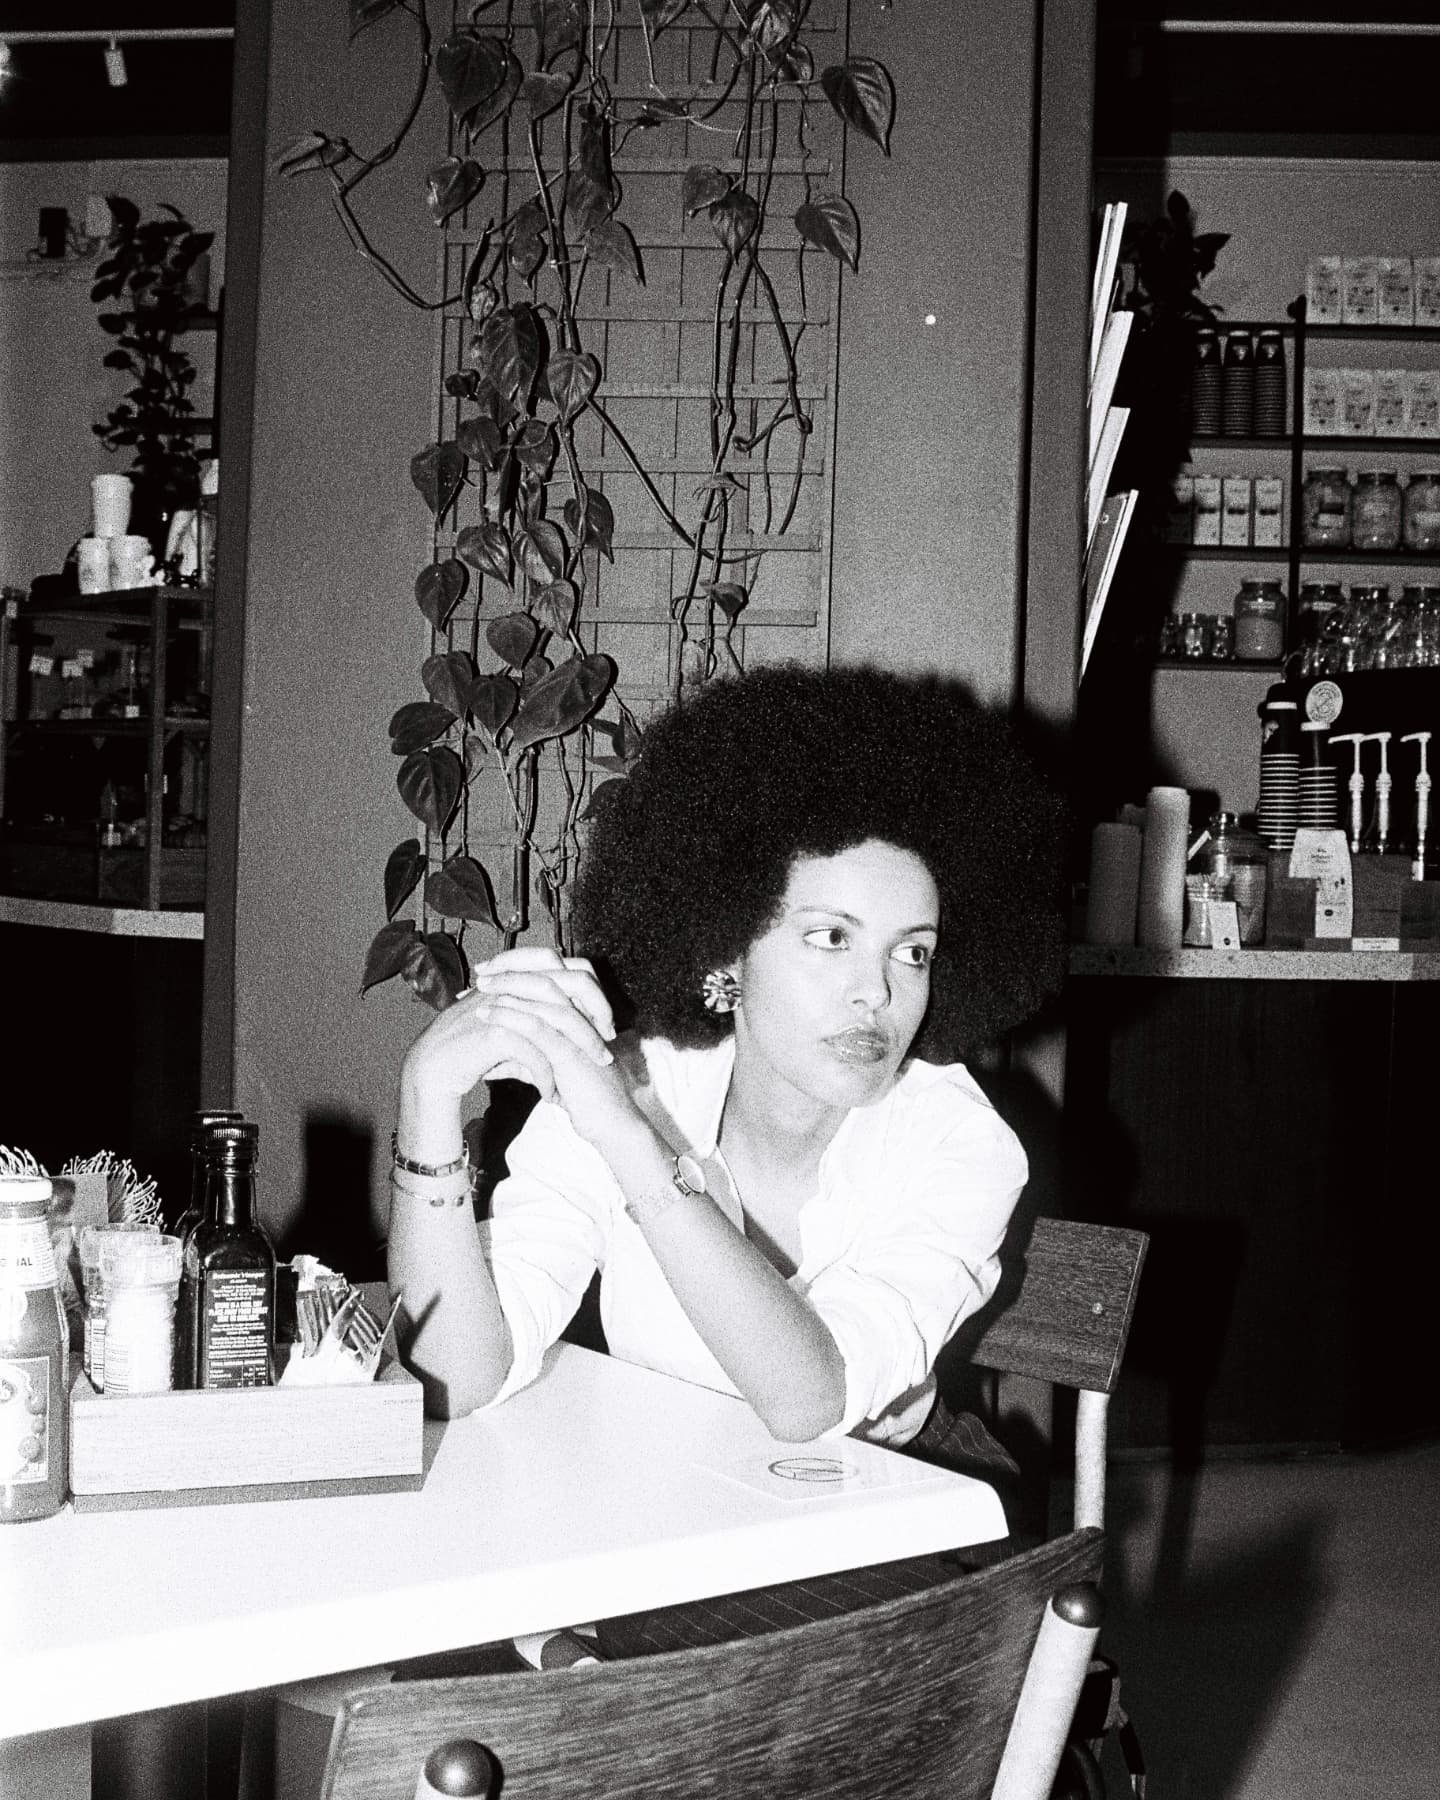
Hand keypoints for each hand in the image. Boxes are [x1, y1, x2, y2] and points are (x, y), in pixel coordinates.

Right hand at [402, 947, 616, 1108]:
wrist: (431, 1069)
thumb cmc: (470, 1049)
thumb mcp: (508, 1025)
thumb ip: (535, 1016)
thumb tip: (573, 1019)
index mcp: (519, 977)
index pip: (570, 969)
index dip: (594, 994)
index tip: (606, 1022)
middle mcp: (514, 984)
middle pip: (571, 985)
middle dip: (595, 1016)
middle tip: (606, 1043)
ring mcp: (504, 1005)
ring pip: (557, 1022)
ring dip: (577, 1051)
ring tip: (589, 1073)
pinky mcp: (494, 1032)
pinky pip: (534, 1053)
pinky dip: (546, 1076)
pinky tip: (551, 1095)